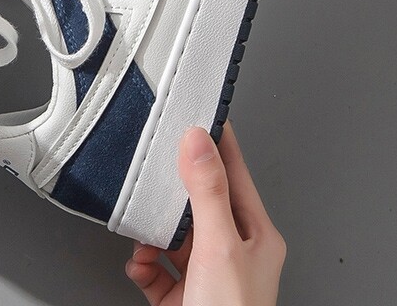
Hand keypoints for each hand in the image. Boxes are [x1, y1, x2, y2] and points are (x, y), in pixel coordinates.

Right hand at [125, 121, 285, 305]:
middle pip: (199, 200)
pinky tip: (140, 264)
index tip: (198, 109)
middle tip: (154, 165)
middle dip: (173, 187)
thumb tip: (197, 140)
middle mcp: (234, 250)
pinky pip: (158, 266)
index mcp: (256, 233)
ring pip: (175, 232)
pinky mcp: (183, 295)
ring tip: (142, 226)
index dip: (216, 139)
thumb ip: (206, 192)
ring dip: (153, 230)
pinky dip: (143, 262)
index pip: (235, 170)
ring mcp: (207, 274)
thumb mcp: (218, 248)